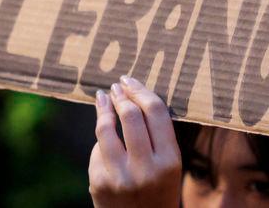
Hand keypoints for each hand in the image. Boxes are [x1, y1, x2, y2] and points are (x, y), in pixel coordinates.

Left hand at [89, 77, 181, 207]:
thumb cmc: (159, 188)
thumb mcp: (170, 164)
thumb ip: (157, 134)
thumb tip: (132, 93)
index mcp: (170, 160)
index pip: (155, 112)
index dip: (141, 90)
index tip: (130, 80)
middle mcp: (146, 169)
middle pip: (130, 116)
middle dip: (121, 96)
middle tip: (117, 87)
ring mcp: (120, 178)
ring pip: (106, 129)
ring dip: (103, 109)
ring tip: (103, 99)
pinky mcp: (99, 184)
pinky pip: (97, 150)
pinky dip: (102, 141)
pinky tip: (105, 138)